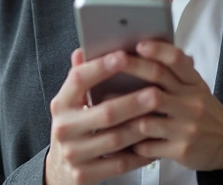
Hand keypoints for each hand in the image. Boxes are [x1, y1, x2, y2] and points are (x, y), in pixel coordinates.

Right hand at [44, 50, 156, 184]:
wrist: (61, 170)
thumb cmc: (74, 127)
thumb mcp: (71, 103)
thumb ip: (80, 78)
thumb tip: (82, 50)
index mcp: (61, 104)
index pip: (78, 80)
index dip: (100, 67)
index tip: (123, 55)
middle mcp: (64, 127)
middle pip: (104, 112)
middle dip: (133, 102)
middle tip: (156, 93)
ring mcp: (74, 153)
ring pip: (116, 140)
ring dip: (142, 128)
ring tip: (161, 117)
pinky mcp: (84, 174)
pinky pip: (119, 164)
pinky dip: (140, 154)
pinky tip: (155, 144)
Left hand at [114, 41, 222, 170]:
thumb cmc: (201, 111)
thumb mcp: (194, 87)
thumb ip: (174, 72)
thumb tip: (144, 49)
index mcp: (194, 84)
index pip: (178, 61)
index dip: (158, 50)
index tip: (139, 44)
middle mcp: (192, 103)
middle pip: (158, 81)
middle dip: (132, 68)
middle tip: (108, 63)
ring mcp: (187, 127)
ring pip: (147, 118)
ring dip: (122, 113)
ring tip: (103, 107)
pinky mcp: (181, 150)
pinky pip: (148, 145)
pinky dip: (132, 142)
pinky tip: (120, 136)